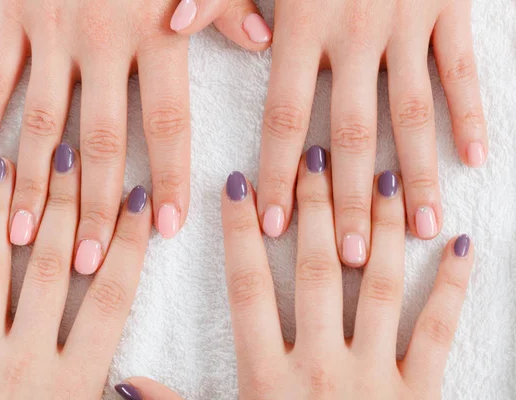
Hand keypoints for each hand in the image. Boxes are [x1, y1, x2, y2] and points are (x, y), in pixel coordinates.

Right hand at [0, 0, 269, 275]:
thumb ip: (226, 7)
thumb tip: (261, 45)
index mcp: (155, 34)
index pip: (167, 122)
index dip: (168, 176)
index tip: (165, 229)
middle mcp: (101, 43)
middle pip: (99, 141)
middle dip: (93, 205)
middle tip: (87, 260)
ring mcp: (50, 34)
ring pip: (39, 123)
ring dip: (31, 184)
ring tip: (23, 236)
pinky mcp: (11, 19)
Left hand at [0, 146, 167, 398]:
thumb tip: (143, 378)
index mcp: (76, 381)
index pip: (111, 298)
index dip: (128, 245)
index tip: (138, 200)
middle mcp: (27, 360)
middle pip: (54, 268)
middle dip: (68, 208)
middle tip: (73, 154)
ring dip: (4, 215)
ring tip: (7, 166)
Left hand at [175, 0, 486, 266]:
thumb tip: (172, 24)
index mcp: (299, 24)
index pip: (282, 117)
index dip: (277, 174)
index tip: (274, 227)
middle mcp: (353, 33)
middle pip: (348, 132)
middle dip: (347, 197)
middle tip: (352, 257)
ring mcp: (406, 22)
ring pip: (411, 113)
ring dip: (415, 174)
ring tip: (418, 229)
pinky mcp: (449, 8)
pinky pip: (461, 69)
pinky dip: (472, 112)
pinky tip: (477, 158)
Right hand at [219, 146, 473, 398]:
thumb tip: (126, 379)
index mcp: (267, 379)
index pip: (247, 288)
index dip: (239, 232)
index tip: (238, 184)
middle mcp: (321, 369)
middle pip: (316, 270)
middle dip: (315, 208)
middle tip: (316, 158)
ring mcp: (375, 379)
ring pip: (377, 285)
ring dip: (379, 227)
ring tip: (382, 177)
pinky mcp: (420, 394)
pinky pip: (436, 330)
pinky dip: (451, 284)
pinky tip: (458, 242)